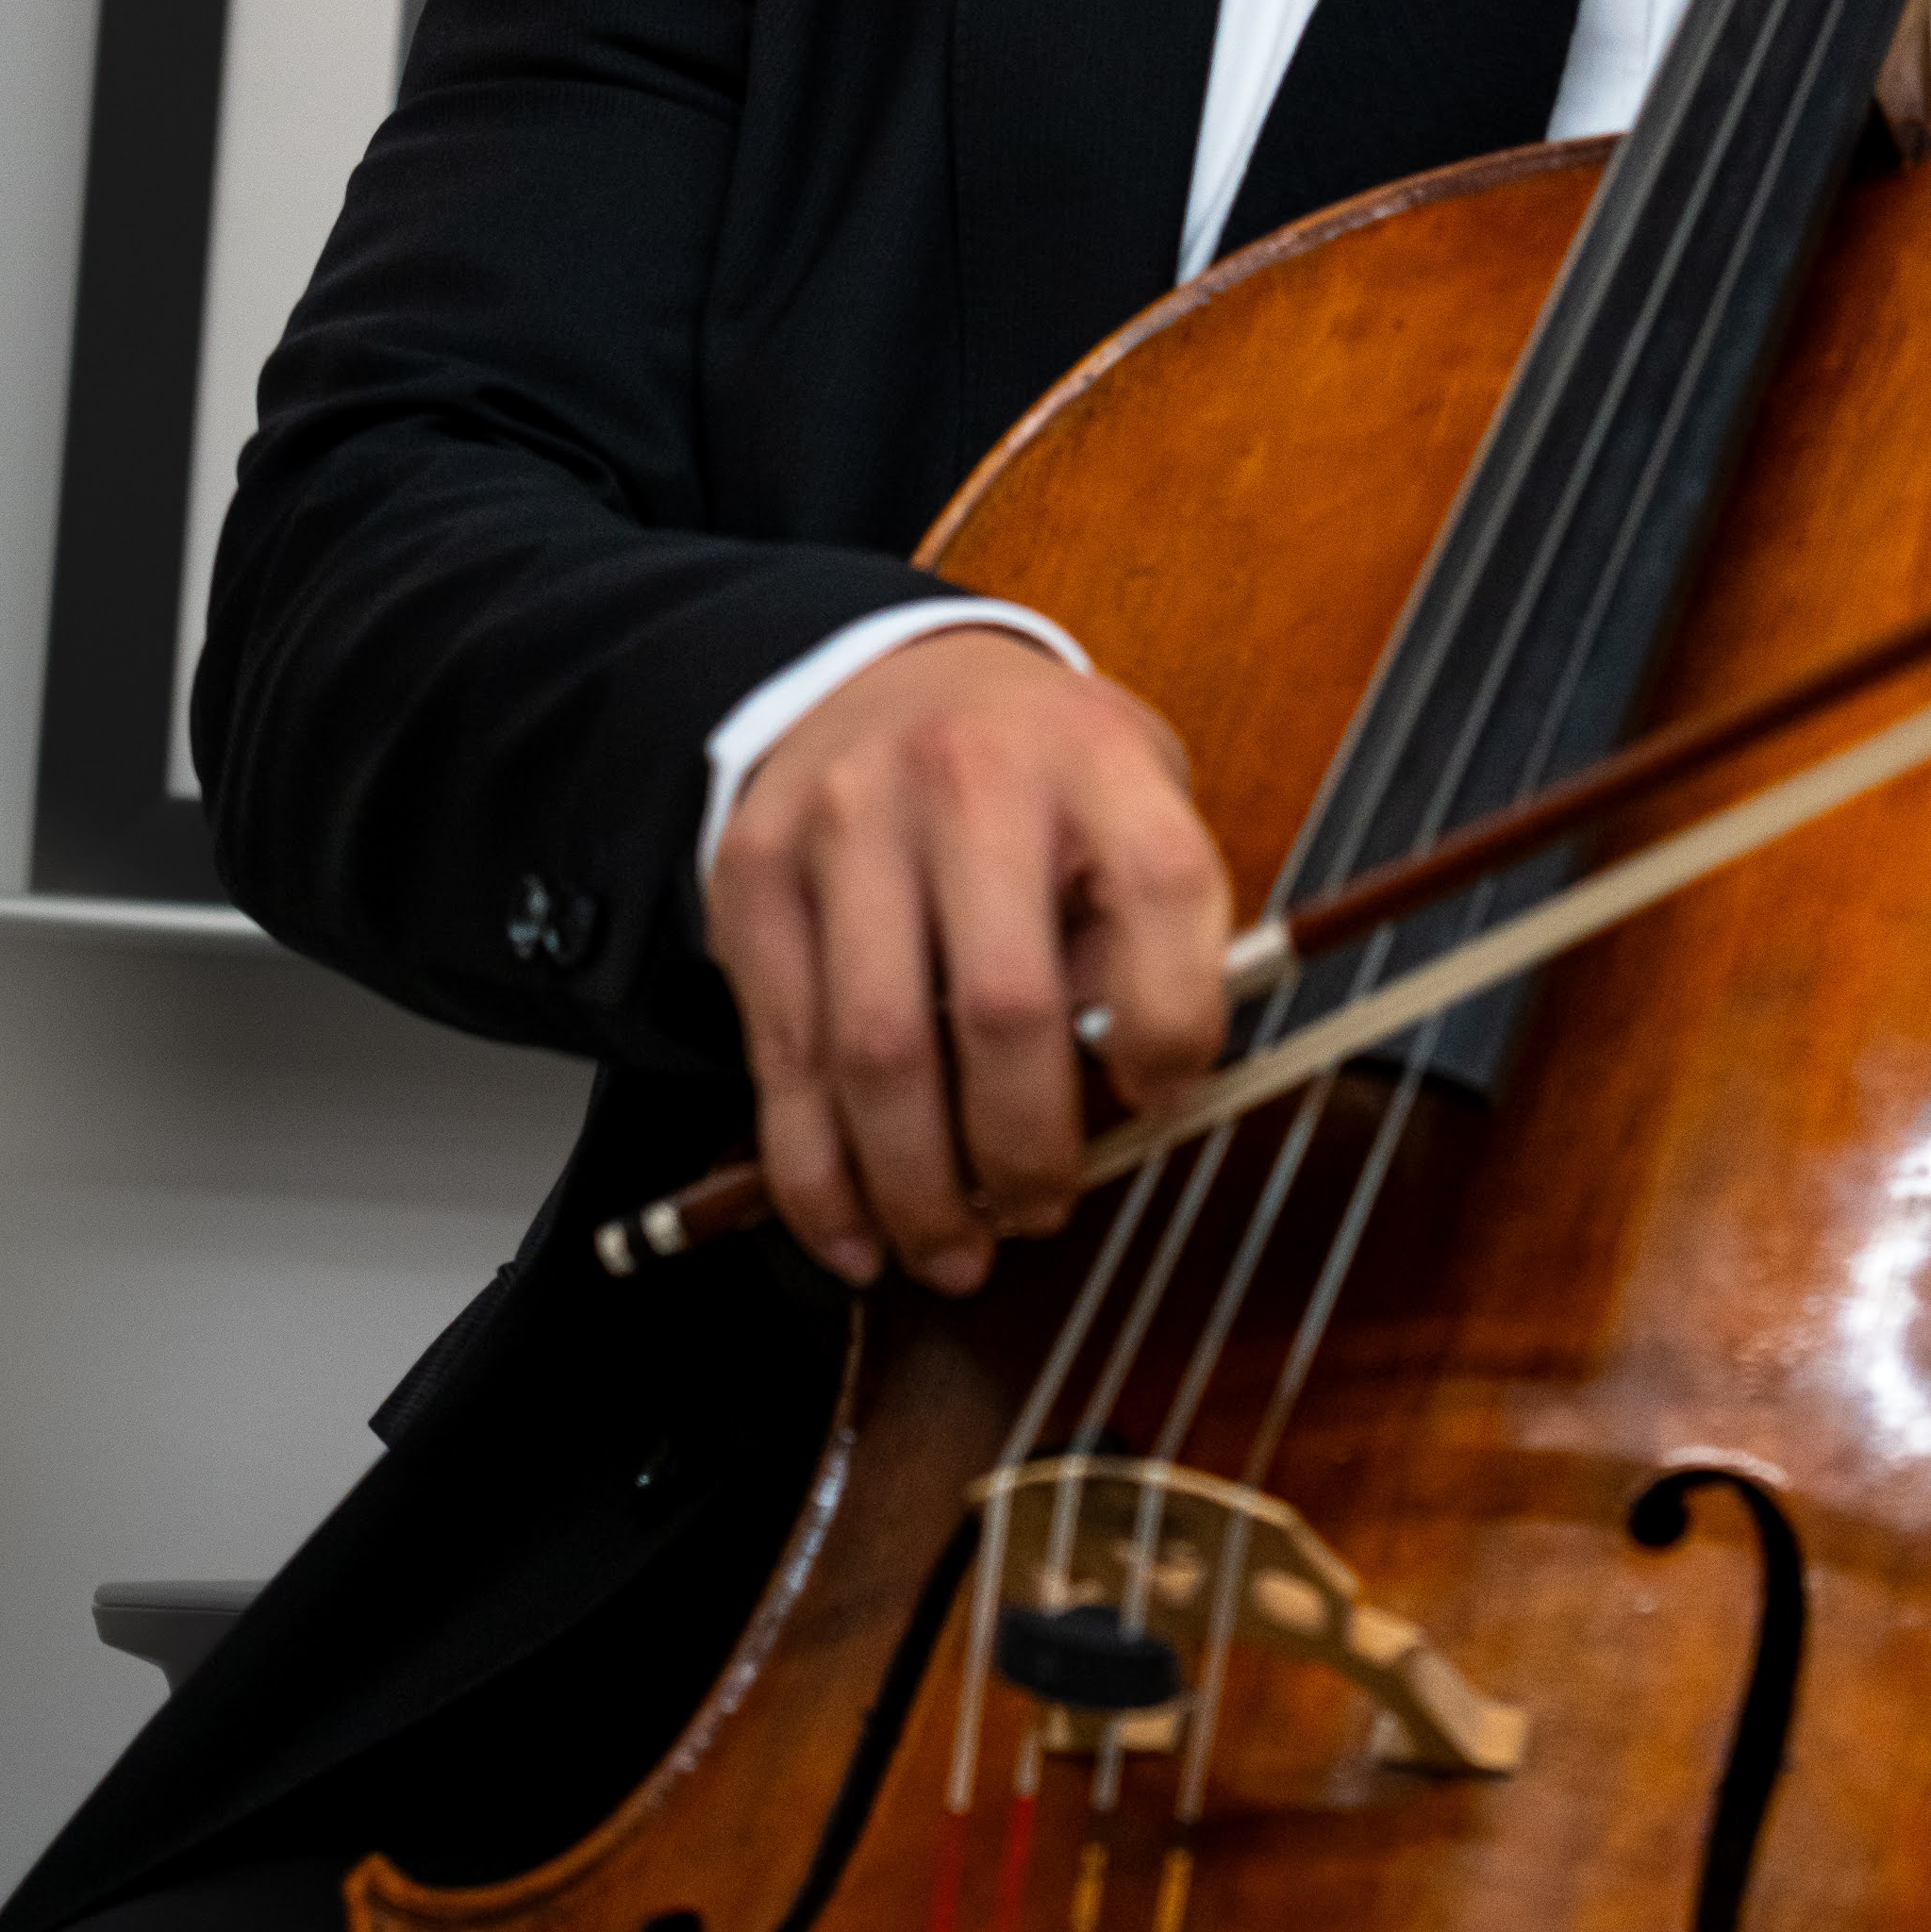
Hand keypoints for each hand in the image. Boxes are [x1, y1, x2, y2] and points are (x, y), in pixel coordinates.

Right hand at [705, 630, 1230, 1292]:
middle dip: (1027, 1149)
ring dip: (918, 1189)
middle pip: (1004, 1003)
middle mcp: (968, 776)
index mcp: (1095, 755)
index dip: (1176, 1024)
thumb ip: (1154, 927)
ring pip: (878, 1051)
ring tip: (956, 1254)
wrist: (888, 677)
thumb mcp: (1133, 798)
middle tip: (1044, 1212)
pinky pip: (783, 1061)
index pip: (1164, 889)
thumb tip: (1138, 1099)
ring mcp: (846, 823)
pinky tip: (858, 1236)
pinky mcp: (754, 878)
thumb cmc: (1038, 774)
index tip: (1166, 1099)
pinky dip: (819, 1178)